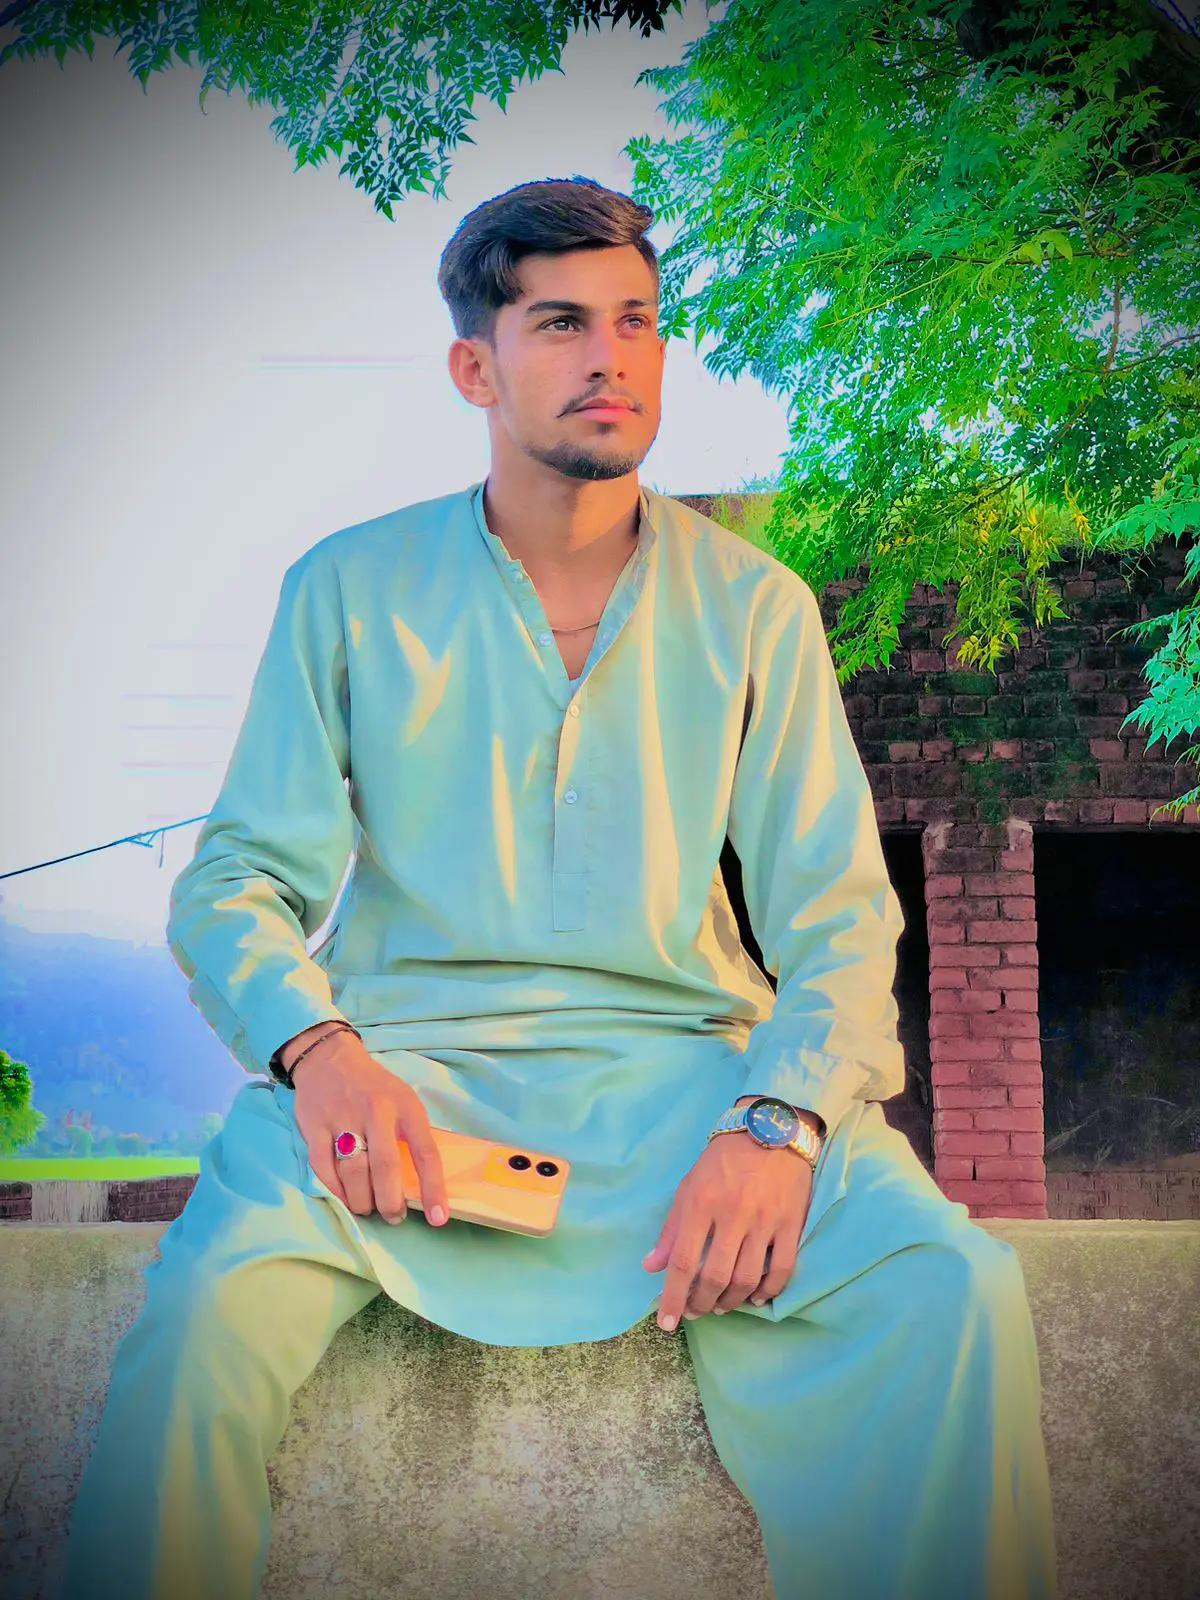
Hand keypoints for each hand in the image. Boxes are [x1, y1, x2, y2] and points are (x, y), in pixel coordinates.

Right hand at [288, 1028, 449, 1226]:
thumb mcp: (403, 1099)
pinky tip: (344, 1196)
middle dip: (390, 1202)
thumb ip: (411, 1134)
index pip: (425, 1152)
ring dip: (362, 1200)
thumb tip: (420, 1184)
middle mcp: (375, 1111)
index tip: (438, 1218)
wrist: (328, 1057)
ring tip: (367, 1208)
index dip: (433, 1188)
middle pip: (385, 1167)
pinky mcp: (314, 1126)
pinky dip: (335, 1190)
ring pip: (353, 1173)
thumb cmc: (373, 1087)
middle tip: (393, 1217)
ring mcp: (342, 1118)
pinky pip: (324, 1168)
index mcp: (405, 1105)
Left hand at [641, 1119, 812, 1328]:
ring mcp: (765, 1221)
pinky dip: (768, 1292)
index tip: (666, 1323)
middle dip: (701, 1303)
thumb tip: (651, 1267)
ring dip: (731, 1301)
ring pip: (747, 1278)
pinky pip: (782, 1270)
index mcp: (701, 1204)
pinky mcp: (791, 1224)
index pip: (682, 1261)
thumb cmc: (722, 1161)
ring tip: (721, 1305)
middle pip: (714, 1276)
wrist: (770, 1131)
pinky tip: (756, 1298)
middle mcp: (732, 1215)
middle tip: (696, 1312)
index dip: (672, 1297)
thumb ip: (671, 1229)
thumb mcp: (689, 1187)